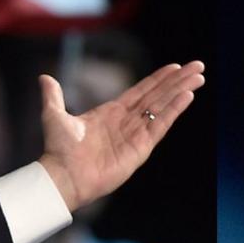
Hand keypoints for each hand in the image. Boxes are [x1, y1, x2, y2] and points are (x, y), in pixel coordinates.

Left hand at [37, 61, 205, 211]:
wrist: (63, 176)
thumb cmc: (59, 150)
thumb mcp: (54, 116)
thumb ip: (53, 96)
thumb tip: (44, 78)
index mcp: (112, 112)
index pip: (142, 91)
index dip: (159, 79)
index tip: (175, 67)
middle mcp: (127, 122)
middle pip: (158, 96)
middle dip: (178, 81)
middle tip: (198, 66)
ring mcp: (136, 134)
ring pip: (163, 107)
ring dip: (181, 92)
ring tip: (199, 78)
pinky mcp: (141, 148)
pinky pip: (161, 125)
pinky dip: (174, 110)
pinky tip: (187, 97)